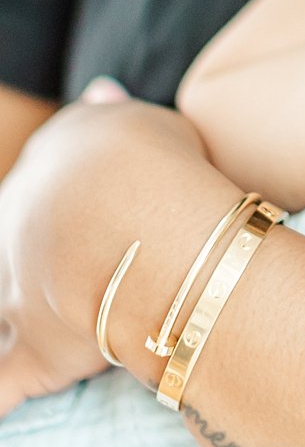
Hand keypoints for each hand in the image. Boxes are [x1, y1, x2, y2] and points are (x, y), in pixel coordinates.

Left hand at [0, 86, 205, 416]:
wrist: (136, 223)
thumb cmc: (147, 164)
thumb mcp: (130, 119)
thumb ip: (109, 114)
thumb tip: (100, 91)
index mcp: (38, 178)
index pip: (35, 191)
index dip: (59, 208)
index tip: (82, 216)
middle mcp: (15, 237)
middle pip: (9, 251)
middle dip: (22, 264)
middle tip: (59, 274)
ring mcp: (17, 297)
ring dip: (4, 313)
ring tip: (10, 319)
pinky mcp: (34, 355)